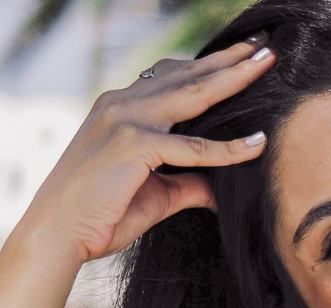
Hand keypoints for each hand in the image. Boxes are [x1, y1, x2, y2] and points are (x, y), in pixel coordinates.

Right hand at [16, 34, 276, 267]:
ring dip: (234, 78)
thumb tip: (220, 191)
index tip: (241, 56)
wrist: (58, 233)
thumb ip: (189, 185)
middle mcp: (123, 105)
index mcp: (122, 109)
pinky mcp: (133, 145)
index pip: (172, 78)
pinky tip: (258, 143)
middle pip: (188, 76)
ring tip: (266, 63)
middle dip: (229, 60)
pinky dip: (229, 148)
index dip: (208, 66)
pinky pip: (193, 147)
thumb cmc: (102, 215)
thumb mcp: (157, 194)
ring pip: (193, 94)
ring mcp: (127, 121)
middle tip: (264, 46)